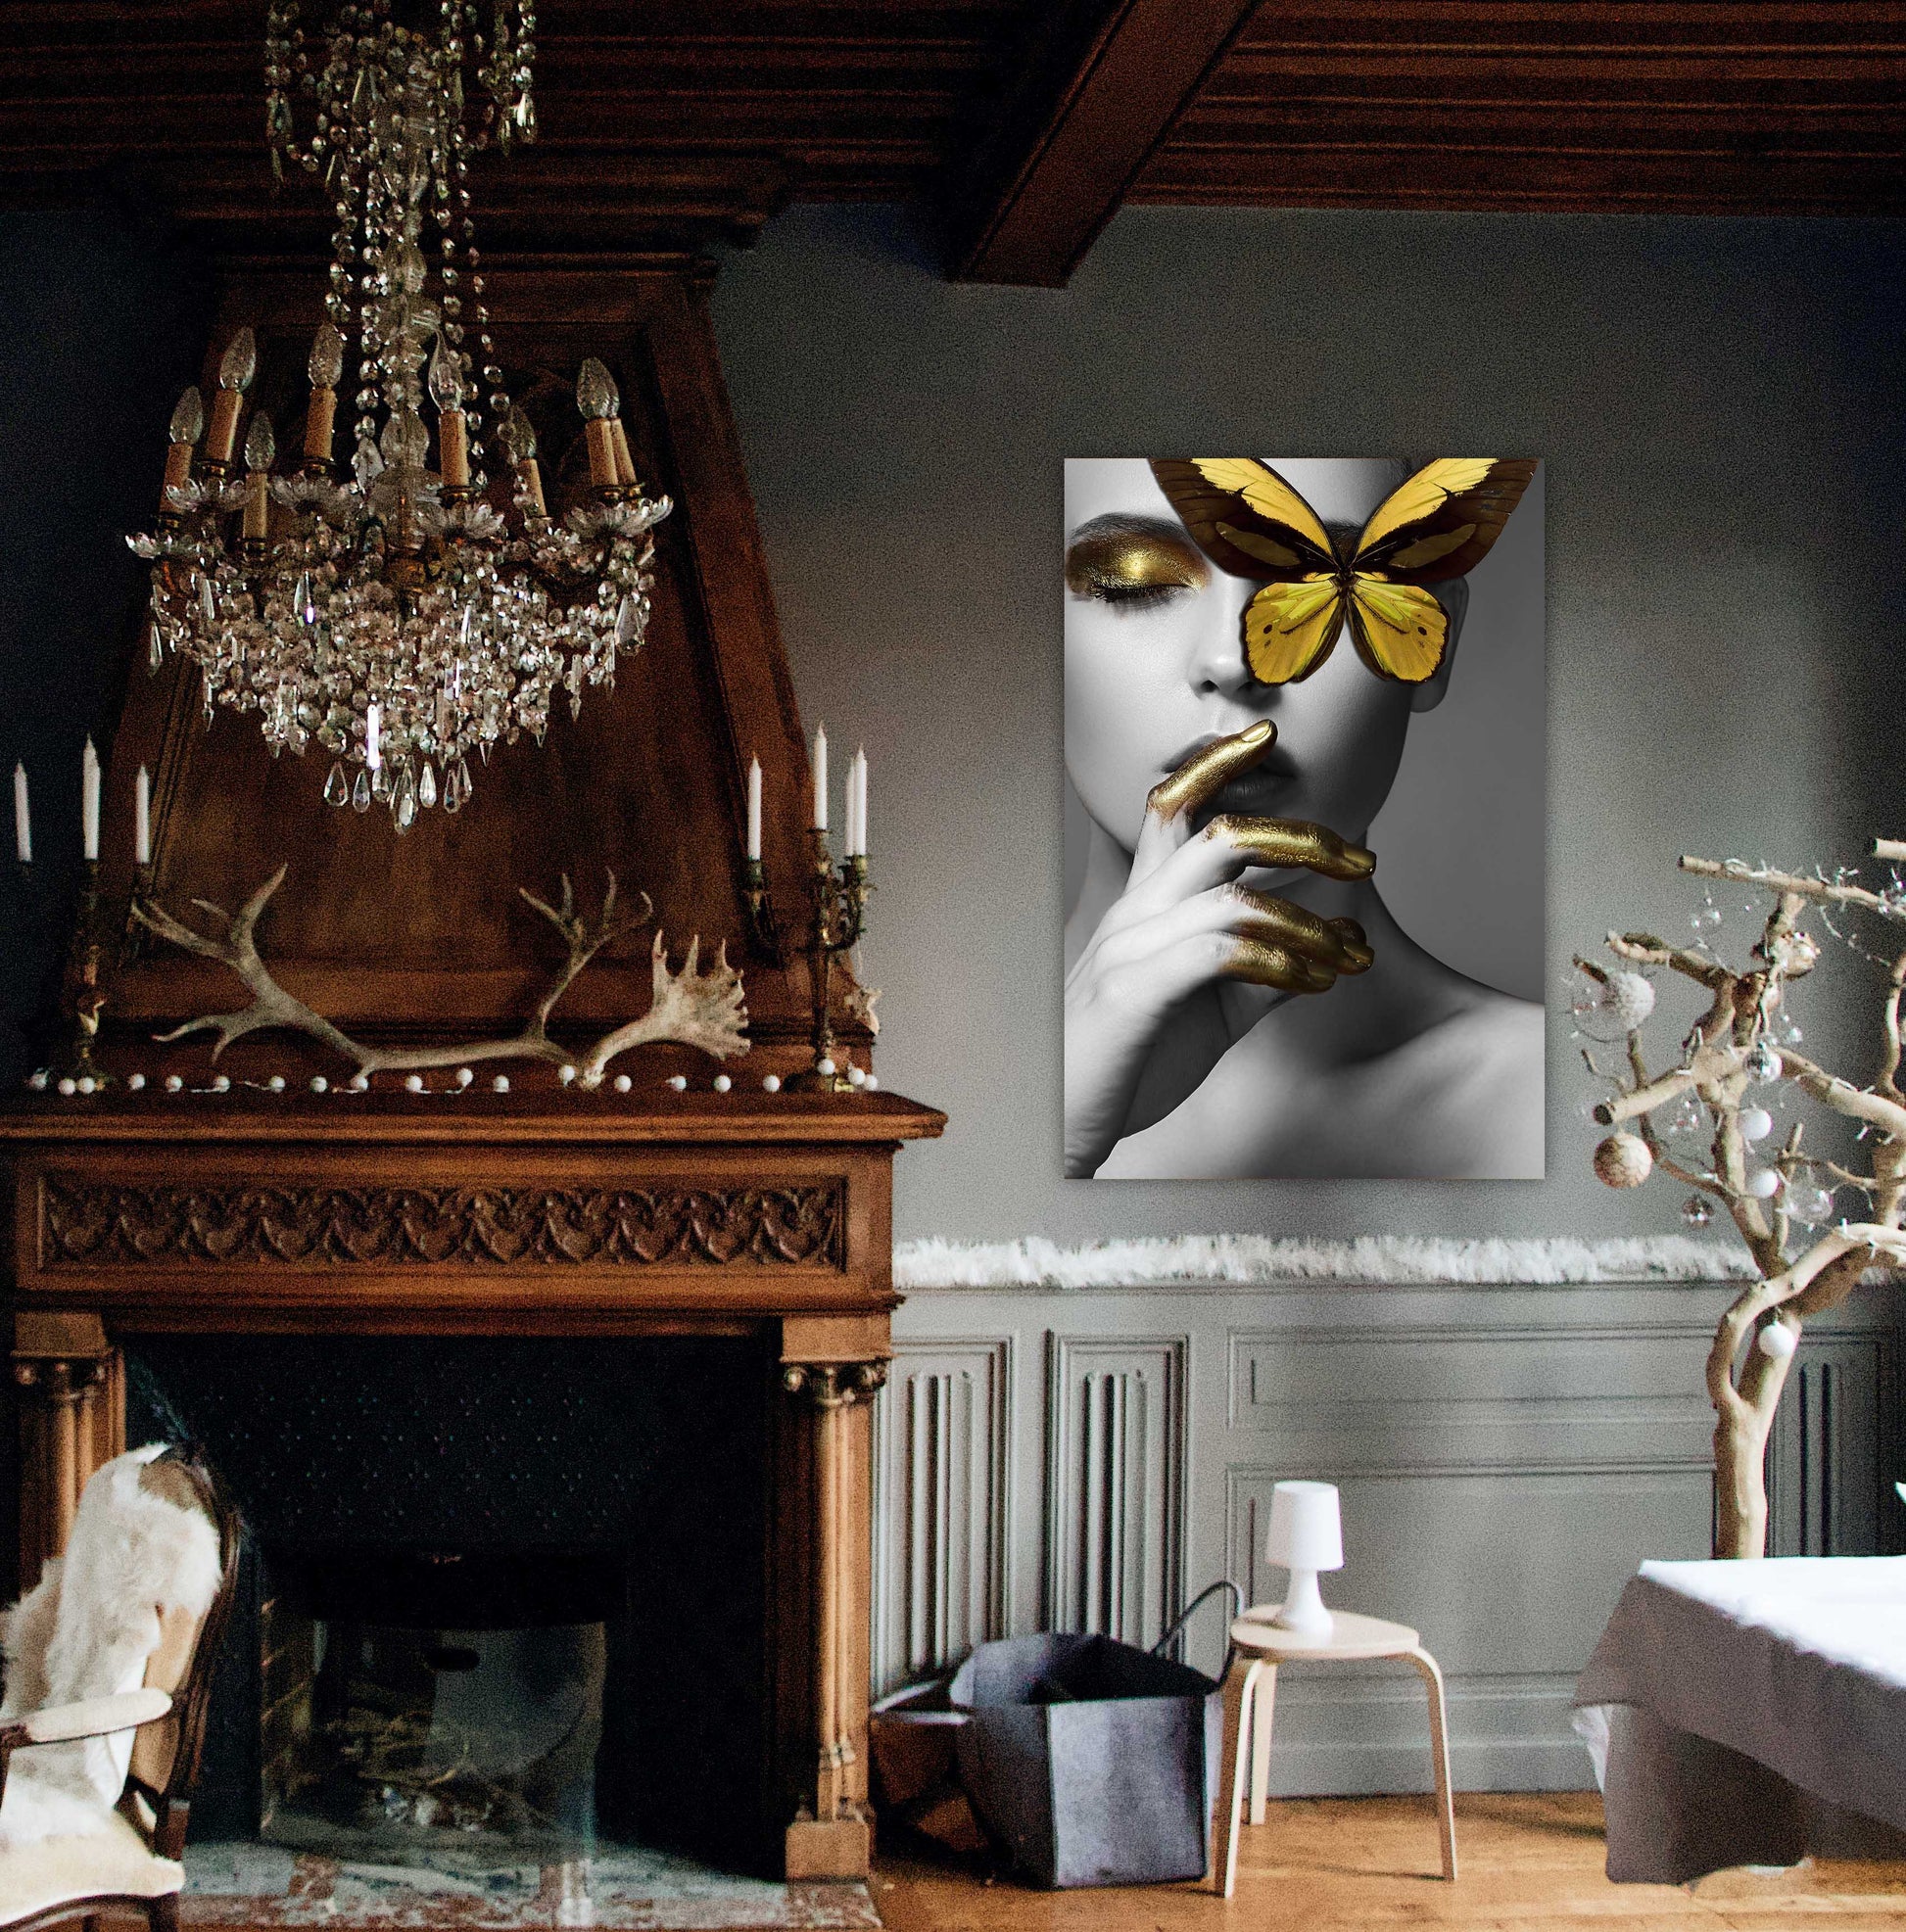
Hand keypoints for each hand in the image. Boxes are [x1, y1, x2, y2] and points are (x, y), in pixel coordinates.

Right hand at [1064, 721, 1374, 1176]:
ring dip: (1309, 921)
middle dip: (1304, 838)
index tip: (1268, 738)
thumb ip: (1261, 973)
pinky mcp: (1134, 995)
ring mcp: (1129, 951)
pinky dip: (1281, 962)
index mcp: (1144, 909)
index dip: (1217, 764)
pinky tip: (1315, 983)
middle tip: (1363, 861)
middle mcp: (1133, 916)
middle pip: (1221, 836)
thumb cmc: (1127, 1063)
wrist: (1059, 1128)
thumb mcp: (1208, 1013)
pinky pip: (1220, 954)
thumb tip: (1330, 948)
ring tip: (1349, 952)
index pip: (1173, 810)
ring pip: (1232, 896)